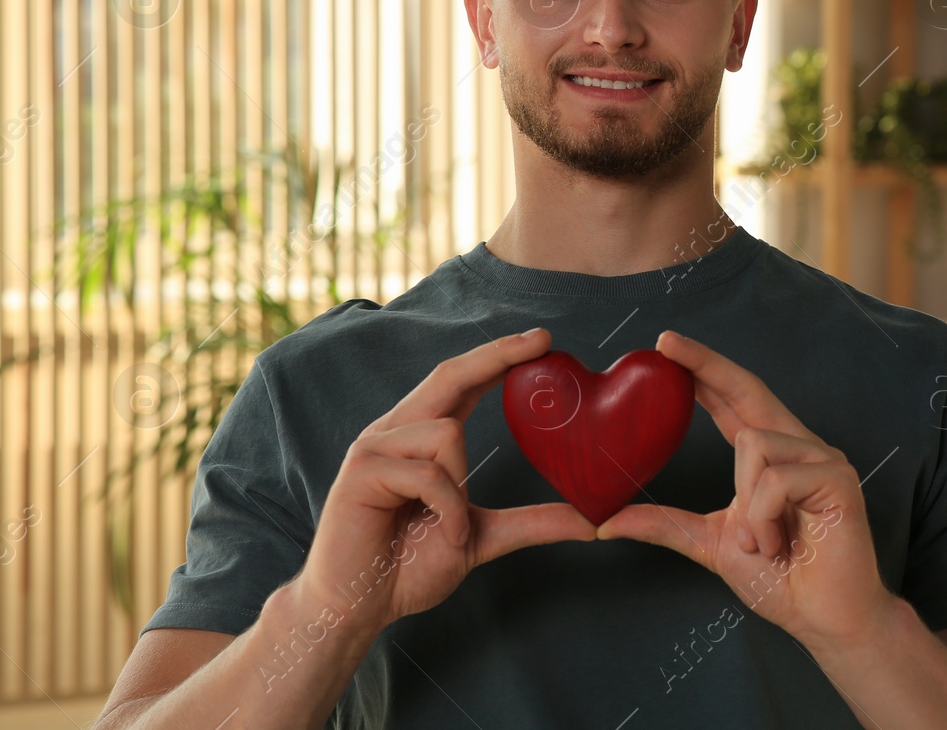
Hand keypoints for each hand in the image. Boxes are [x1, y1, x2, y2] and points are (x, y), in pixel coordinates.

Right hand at [296, 327, 595, 637]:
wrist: (356, 607)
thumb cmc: (408, 567)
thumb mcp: (481, 537)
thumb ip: (531, 522)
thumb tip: (591, 521)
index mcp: (418, 436)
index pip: (462, 383)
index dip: (499, 358)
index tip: (542, 340)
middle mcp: (394, 431)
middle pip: (449, 375)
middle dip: (496, 355)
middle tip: (541, 340)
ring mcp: (373, 448)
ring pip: (447, 433)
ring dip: (461, 488)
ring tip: (451, 528)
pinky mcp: (361, 473)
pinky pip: (429, 475)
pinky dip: (448, 509)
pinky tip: (441, 535)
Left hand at [596, 331, 894, 647]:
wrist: (825, 619)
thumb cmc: (780, 580)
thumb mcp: (710, 543)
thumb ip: (664, 525)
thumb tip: (606, 521)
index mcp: (771, 456)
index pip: (732, 400)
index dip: (703, 369)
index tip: (665, 345)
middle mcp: (798, 446)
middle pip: (748, 389)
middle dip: (706, 363)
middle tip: (664, 341)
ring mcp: (822, 458)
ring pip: (753, 444)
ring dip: (746, 506)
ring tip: (764, 542)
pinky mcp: (838, 478)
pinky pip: (775, 480)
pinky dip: (764, 519)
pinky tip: (779, 544)